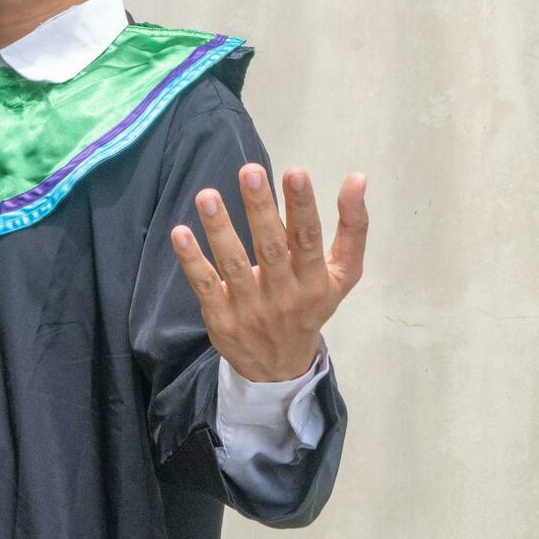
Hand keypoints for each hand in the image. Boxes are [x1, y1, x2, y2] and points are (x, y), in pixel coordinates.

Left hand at [170, 163, 367, 381]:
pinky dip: (192, 260)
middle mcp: (284, 294)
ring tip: (207, 195)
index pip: (309, 238)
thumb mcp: (341, 274)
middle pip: (272, 247)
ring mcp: (250, 308)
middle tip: (250, 170)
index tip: (296, 171)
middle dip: (260, 208)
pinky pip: (205, 285)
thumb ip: (352, 227)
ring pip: (234, 264)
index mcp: (315, 280)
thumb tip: (358, 178)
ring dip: (220, 229)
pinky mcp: (221, 318)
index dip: (303, 206)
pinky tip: (180, 232)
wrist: (280, 368)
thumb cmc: (311, 306)